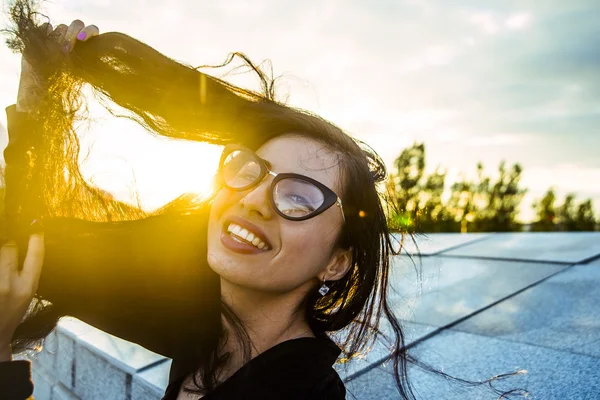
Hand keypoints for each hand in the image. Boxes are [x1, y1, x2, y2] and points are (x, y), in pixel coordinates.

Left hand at [0, 235, 44, 360]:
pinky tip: (1, 274)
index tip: (35, 230)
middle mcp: (8, 285)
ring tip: (4, 264)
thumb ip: (26, 273)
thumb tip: (22, 246)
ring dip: (1, 256)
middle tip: (7, 248)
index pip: (36, 256)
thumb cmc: (10, 315)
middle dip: (7, 245)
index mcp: (27, 288)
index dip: (36, 239)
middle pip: (8, 248)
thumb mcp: (26, 295)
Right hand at [16, 20, 99, 111]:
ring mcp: (61, 33)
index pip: (92, 29)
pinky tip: (45, 43)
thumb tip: (105, 67)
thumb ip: (92, 65)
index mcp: (89, 41)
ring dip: (61, 37)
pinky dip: (47, 33)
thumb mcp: (84, 72)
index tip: (81, 39)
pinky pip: (47, 27)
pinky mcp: (46, 33)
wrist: (47, 80)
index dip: (88, 31)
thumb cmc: (70, 77)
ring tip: (57, 52)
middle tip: (67, 49)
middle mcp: (76, 34)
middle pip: (77, 24)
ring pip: (62, 26)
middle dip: (72, 34)